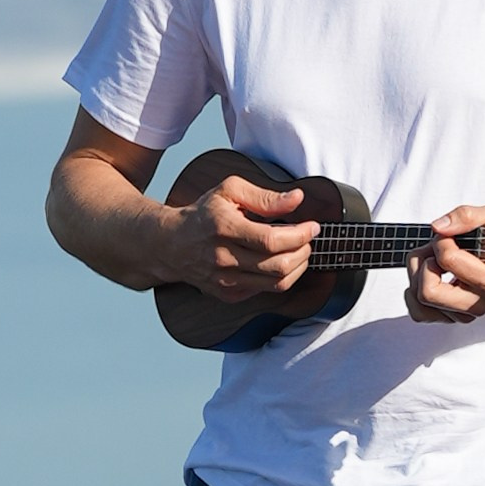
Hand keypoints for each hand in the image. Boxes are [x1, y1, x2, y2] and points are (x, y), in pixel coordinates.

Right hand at [162, 173, 313, 304]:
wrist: (172, 244)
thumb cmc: (204, 214)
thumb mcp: (230, 191)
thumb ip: (265, 196)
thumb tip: (297, 199)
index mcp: (224, 228)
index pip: (271, 240)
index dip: (299, 235)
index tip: (312, 226)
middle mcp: (224, 258)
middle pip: (278, 265)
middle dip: (303, 251)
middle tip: (308, 238)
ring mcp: (225, 280)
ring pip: (276, 283)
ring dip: (298, 267)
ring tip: (300, 250)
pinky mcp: (228, 294)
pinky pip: (266, 290)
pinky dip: (282, 277)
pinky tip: (282, 262)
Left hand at [405, 203, 484, 324]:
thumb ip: (467, 216)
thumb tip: (440, 228)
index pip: (449, 262)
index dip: (442, 244)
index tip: (451, 238)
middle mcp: (480, 303)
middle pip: (428, 292)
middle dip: (426, 263)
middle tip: (437, 251)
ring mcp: (464, 315)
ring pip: (420, 300)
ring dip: (419, 274)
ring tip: (434, 261)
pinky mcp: (449, 319)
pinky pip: (418, 313)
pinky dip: (415, 291)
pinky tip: (430, 277)